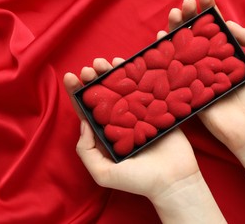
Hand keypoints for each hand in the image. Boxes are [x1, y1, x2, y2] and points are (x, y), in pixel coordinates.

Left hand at [63, 57, 198, 199]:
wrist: (173, 181)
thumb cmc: (138, 181)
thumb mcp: (103, 173)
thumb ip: (86, 151)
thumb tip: (83, 123)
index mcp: (107, 134)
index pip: (88, 110)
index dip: (78, 93)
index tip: (71, 76)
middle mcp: (122, 121)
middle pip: (105, 95)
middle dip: (94, 79)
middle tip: (89, 67)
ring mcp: (140, 114)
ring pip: (124, 89)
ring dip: (112, 73)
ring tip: (103, 62)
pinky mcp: (158, 110)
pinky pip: (146, 89)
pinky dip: (138, 76)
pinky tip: (128, 64)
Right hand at [165, 0, 244, 152]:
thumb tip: (228, 24)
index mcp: (226, 55)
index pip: (214, 29)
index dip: (208, 12)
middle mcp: (209, 63)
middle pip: (195, 35)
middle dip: (189, 17)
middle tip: (184, 4)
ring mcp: (196, 75)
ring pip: (181, 48)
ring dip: (175, 29)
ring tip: (173, 14)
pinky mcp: (185, 90)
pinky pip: (172, 70)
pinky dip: (164, 54)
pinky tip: (160, 39)